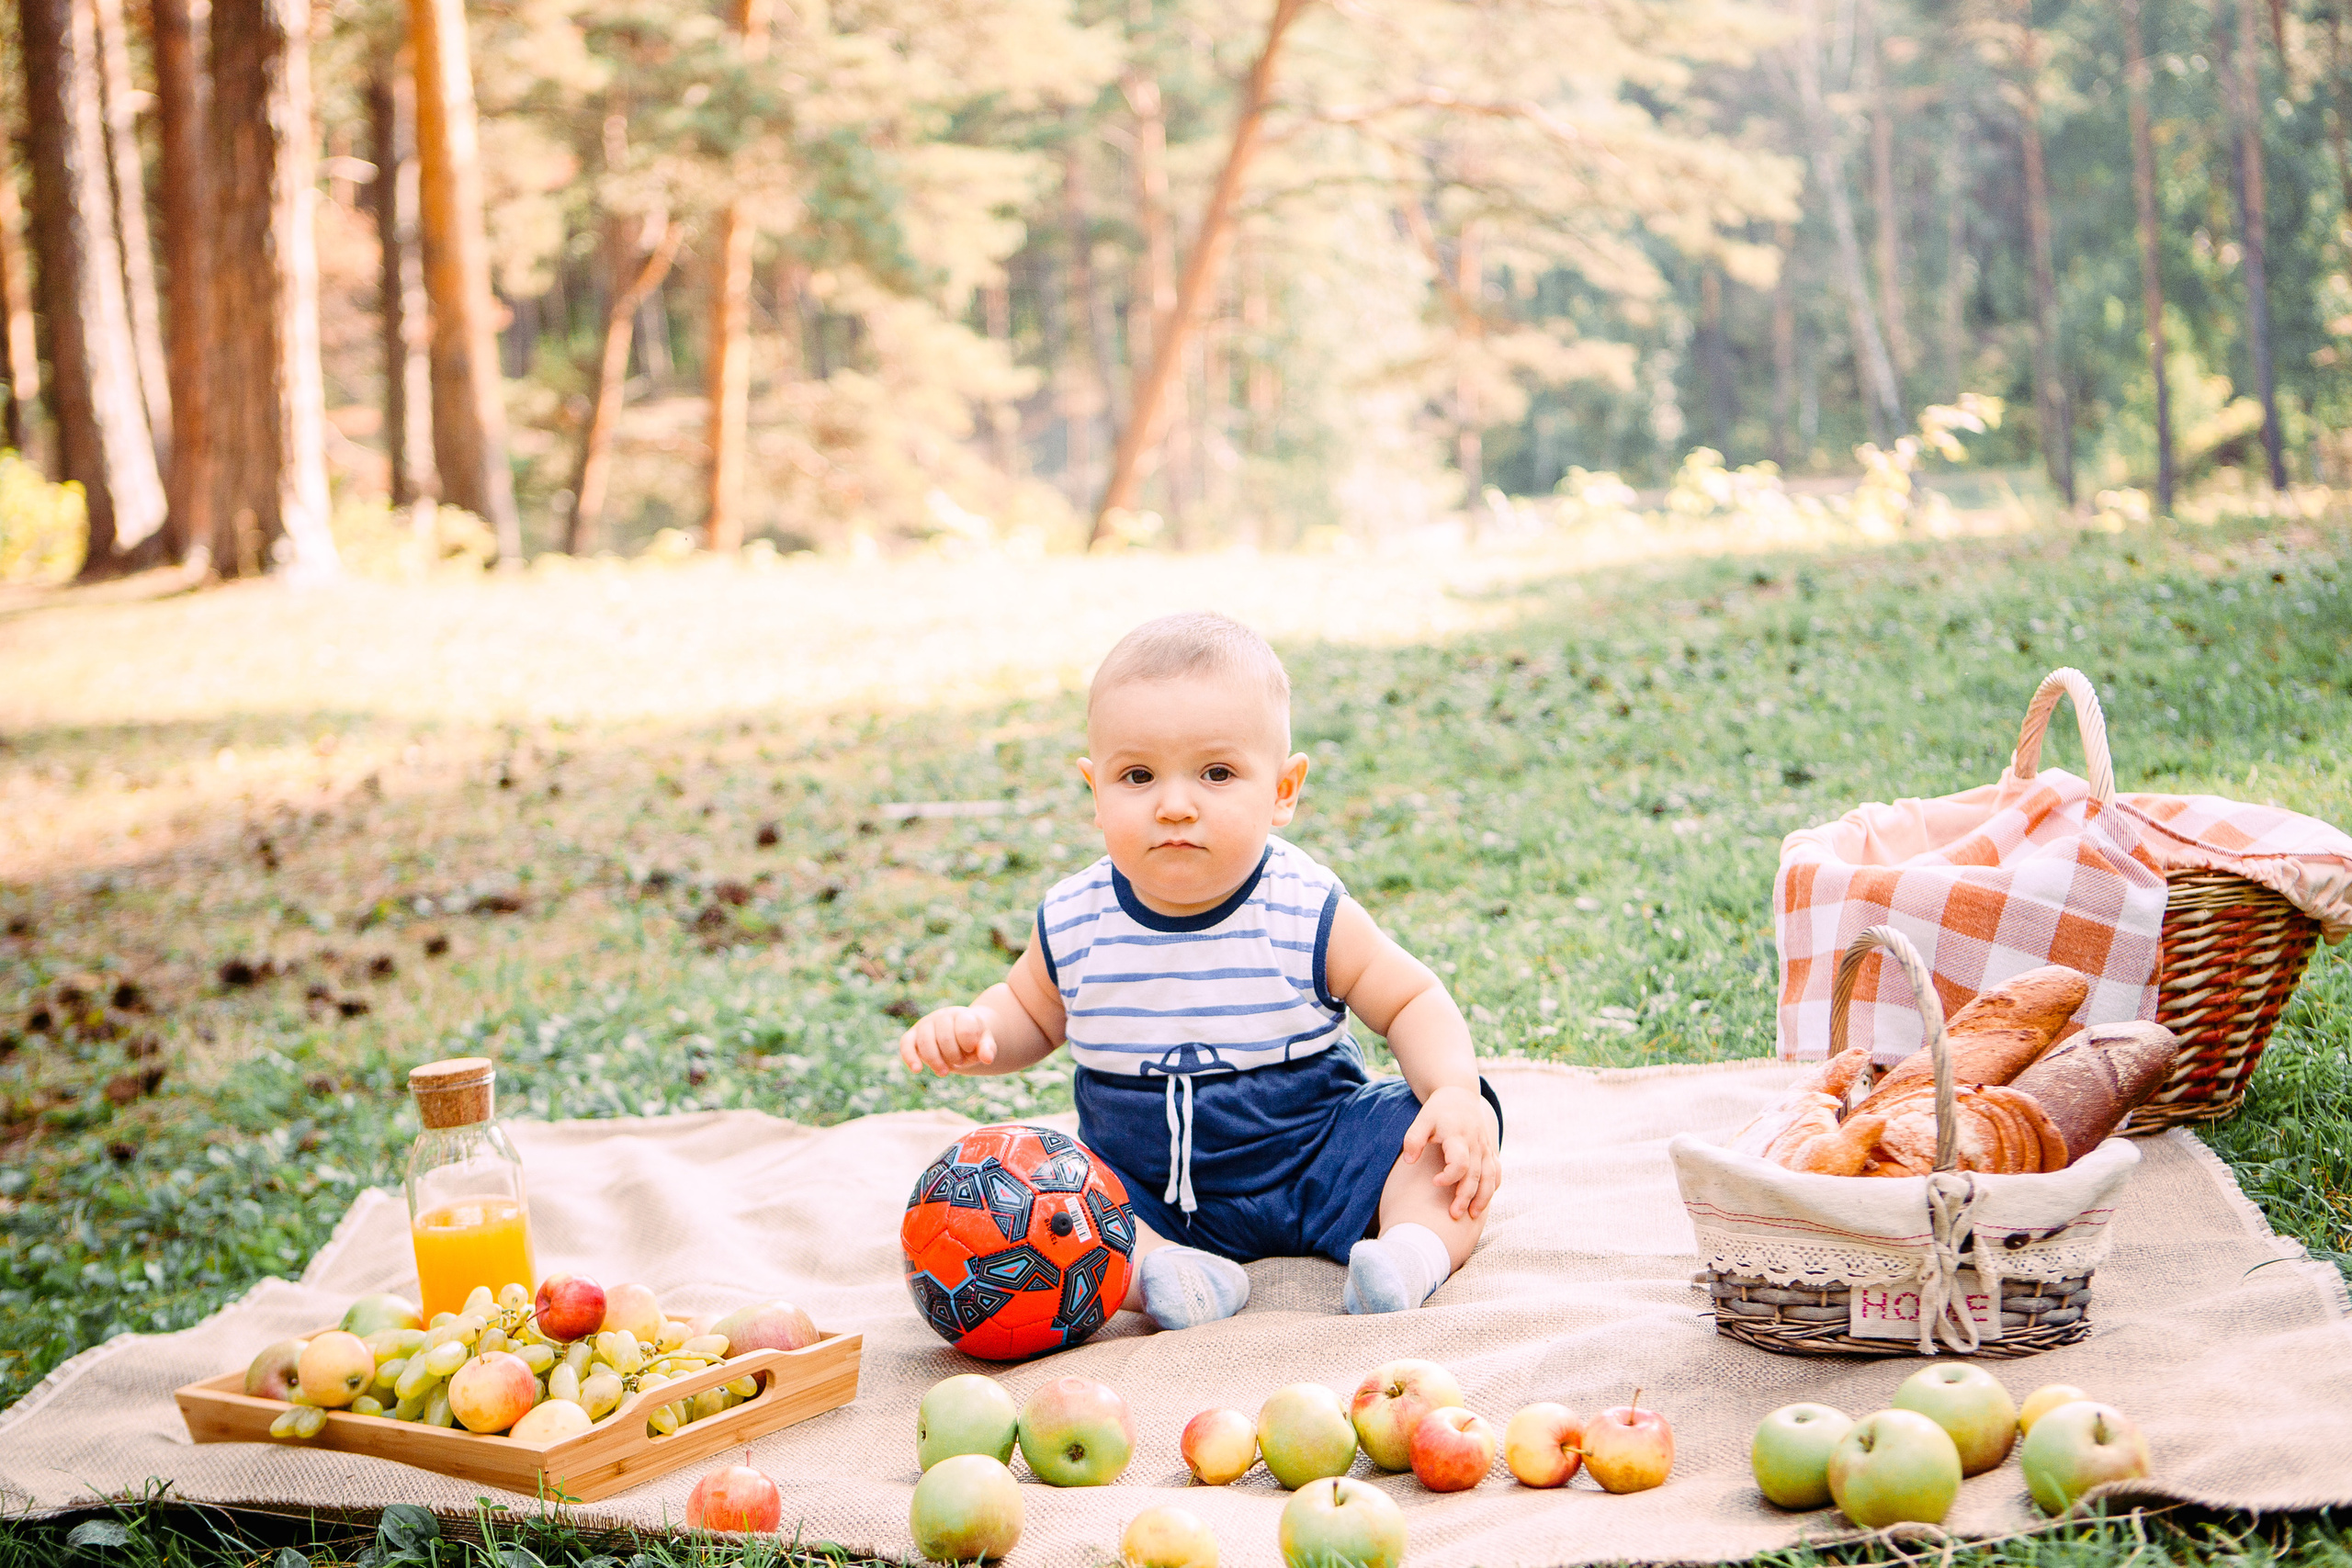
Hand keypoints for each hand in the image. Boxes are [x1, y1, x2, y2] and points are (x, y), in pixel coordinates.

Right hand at [899, 1006, 997, 1075]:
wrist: (958, 1036)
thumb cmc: (972, 1041)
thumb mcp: (984, 1043)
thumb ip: (987, 1048)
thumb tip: (988, 1059)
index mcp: (962, 1015)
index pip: (965, 1029)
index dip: (968, 1044)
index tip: (971, 1050)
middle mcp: (942, 1016)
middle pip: (944, 1036)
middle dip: (953, 1055)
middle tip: (960, 1062)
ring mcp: (926, 1024)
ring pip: (925, 1041)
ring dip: (935, 1060)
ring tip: (944, 1072)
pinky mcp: (912, 1036)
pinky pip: (906, 1044)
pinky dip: (910, 1057)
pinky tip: (917, 1070)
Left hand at [1401, 1084, 1500, 1220]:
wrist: (1459, 1094)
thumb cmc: (1437, 1110)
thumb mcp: (1421, 1119)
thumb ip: (1413, 1139)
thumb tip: (1408, 1161)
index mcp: (1458, 1135)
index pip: (1460, 1162)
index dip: (1449, 1176)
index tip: (1434, 1182)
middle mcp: (1475, 1142)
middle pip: (1476, 1174)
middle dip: (1466, 1196)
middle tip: (1453, 1214)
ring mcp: (1485, 1147)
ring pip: (1490, 1176)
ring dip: (1483, 1197)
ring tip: (1472, 1215)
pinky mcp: (1490, 1150)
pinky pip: (1496, 1171)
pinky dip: (1492, 1187)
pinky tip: (1483, 1201)